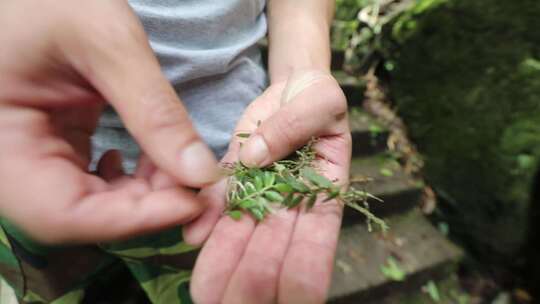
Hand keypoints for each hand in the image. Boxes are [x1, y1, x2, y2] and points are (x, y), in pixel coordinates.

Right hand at [0, 0, 219, 243]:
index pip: (62, 213)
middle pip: (80, 216)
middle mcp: (6, 161)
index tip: (194, 201)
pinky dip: (129, 179)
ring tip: (182, 165)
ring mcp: (28, 154)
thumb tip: (202, 174)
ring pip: (89, 203)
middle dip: (148, 207)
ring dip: (144, 194)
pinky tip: (152, 159)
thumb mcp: (106, 43)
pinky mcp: (50, 144)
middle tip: (199, 183)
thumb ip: (155, 110)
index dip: (133, 219)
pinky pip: (89, 180)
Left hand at [184, 70, 351, 303]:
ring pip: (244, 236)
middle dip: (253, 282)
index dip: (302, 273)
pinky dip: (207, 223)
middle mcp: (291, 203)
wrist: (292, 89)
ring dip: (225, 266)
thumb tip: (256, 159)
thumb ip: (294, 124)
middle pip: (273, 251)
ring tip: (206, 294)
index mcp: (325, 190)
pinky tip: (192, 239)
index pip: (316, 241)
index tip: (287, 299)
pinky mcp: (235, 181)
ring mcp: (261, 196)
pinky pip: (221, 206)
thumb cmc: (316, 96)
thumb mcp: (318, 99)